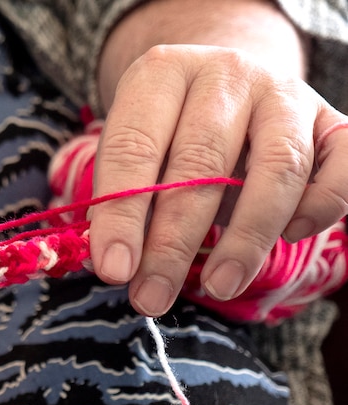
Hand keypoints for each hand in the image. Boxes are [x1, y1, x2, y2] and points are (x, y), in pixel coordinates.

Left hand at [88, 0, 347, 316]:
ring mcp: (284, 93)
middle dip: (173, 243)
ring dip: (246, 238)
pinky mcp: (330, 120)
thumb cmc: (167, 131)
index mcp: (162, 72)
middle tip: (152, 298)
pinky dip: (319, 206)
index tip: (113, 270)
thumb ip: (124, 198)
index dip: (120, 214)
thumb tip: (117, 265)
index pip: (133, 147)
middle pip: (200, 163)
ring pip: (277, 168)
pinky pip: (341, 165)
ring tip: (218, 286)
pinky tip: (290, 237)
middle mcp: (226, 74)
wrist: (227, 84)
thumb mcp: (134, 151)